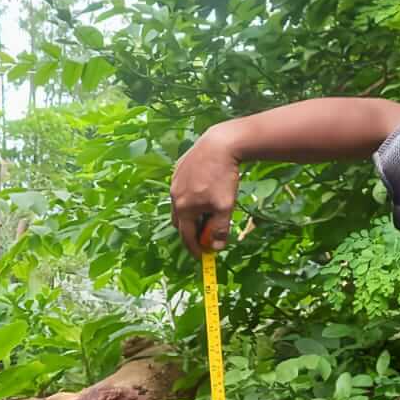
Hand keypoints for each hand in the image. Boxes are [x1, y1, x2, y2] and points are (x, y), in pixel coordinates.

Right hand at [170, 123, 240, 256]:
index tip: (203, 256)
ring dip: (190, 213)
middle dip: (191, 231)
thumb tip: (216, 247)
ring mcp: (175, 181)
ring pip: (180, 204)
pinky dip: (190, 197)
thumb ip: (219, 229)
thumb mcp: (225, 207)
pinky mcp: (179, 168)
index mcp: (184, 208)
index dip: (194, 248)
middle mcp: (174, 196)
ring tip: (206, 212)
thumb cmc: (223, 177)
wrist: (220, 144)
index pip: (186, 236)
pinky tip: (204, 191)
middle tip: (205, 234)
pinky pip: (181, 189)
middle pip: (179, 221)